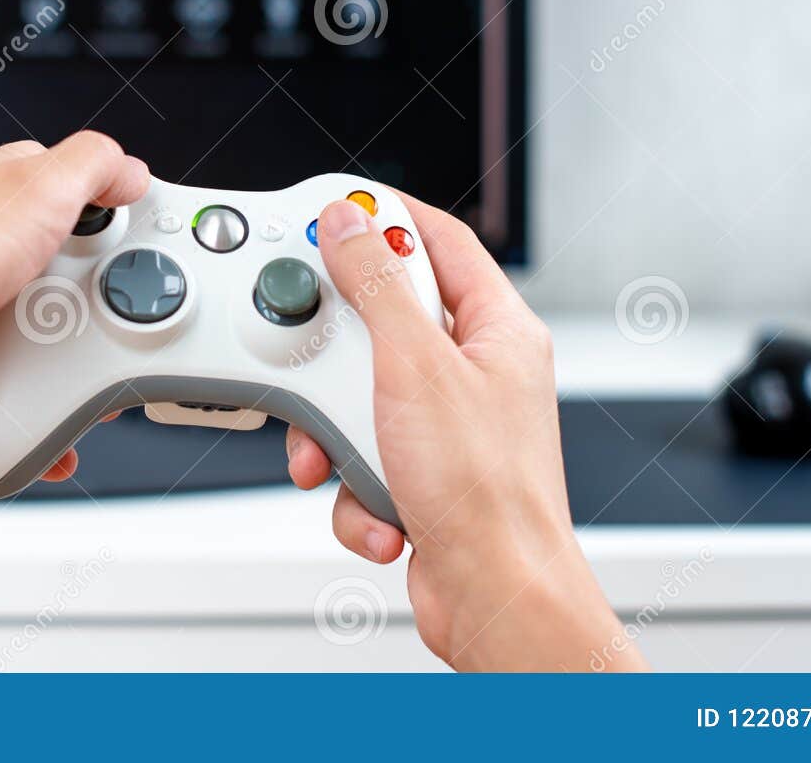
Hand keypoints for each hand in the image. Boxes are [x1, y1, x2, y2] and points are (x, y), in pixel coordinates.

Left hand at [0, 132, 146, 480]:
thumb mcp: (36, 184)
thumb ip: (91, 166)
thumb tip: (129, 164)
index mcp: (7, 193)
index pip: (82, 200)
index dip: (120, 230)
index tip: (148, 261)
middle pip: (61, 277)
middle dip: (93, 312)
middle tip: (117, 334)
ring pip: (25, 338)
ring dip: (55, 368)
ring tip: (81, 389)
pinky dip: (14, 414)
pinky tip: (39, 436)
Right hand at [285, 194, 643, 670]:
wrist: (494, 598)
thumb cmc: (486, 493)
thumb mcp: (414, 365)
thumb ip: (374, 285)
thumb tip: (346, 223)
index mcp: (497, 328)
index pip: (439, 240)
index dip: (382, 219)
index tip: (330, 213)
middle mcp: (477, 371)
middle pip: (384, 321)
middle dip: (338, 353)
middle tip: (314, 353)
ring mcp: (447, 425)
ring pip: (361, 395)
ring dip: (336, 431)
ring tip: (343, 453)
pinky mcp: (419, 473)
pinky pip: (362, 454)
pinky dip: (354, 483)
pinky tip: (379, 505)